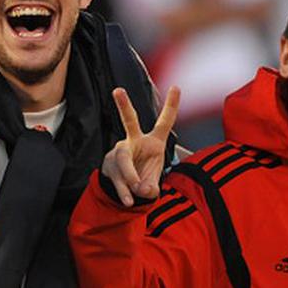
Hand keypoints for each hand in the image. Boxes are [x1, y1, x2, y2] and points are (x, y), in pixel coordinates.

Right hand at [103, 86, 179, 206]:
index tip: (176, 86)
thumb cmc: (144, 176)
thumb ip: (151, 187)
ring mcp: (120, 153)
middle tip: (117, 90)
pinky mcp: (110, 166)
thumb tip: (143, 189)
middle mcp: (135, 142)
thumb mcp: (153, 181)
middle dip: (124, 106)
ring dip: (131, 175)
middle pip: (129, 121)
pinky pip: (117, 177)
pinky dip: (124, 191)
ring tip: (137, 189)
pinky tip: (128, 201)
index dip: (171, 105)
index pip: (164, 122)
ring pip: (123, 158)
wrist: (125, 189)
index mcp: (153, 141)